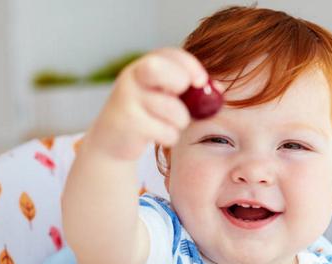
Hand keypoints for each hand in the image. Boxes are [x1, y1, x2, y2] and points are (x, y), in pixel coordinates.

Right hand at [82, 48, 208, 160]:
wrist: (113, 140)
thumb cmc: (149, 115)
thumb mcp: (167, 97)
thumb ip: (190, 91)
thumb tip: (219, 89)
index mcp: (146, 65)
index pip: (170, 55)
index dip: (190, 66)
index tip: (202, 81)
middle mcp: (133, 76)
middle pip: (158, 68)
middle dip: (178, 80)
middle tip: (181, 96)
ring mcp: (128, 98)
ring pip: (172, 109)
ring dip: (180, 121)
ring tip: (170, 124)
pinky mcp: (128, 122)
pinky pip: (165, 131)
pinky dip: (169, 137)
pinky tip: (158, 136)